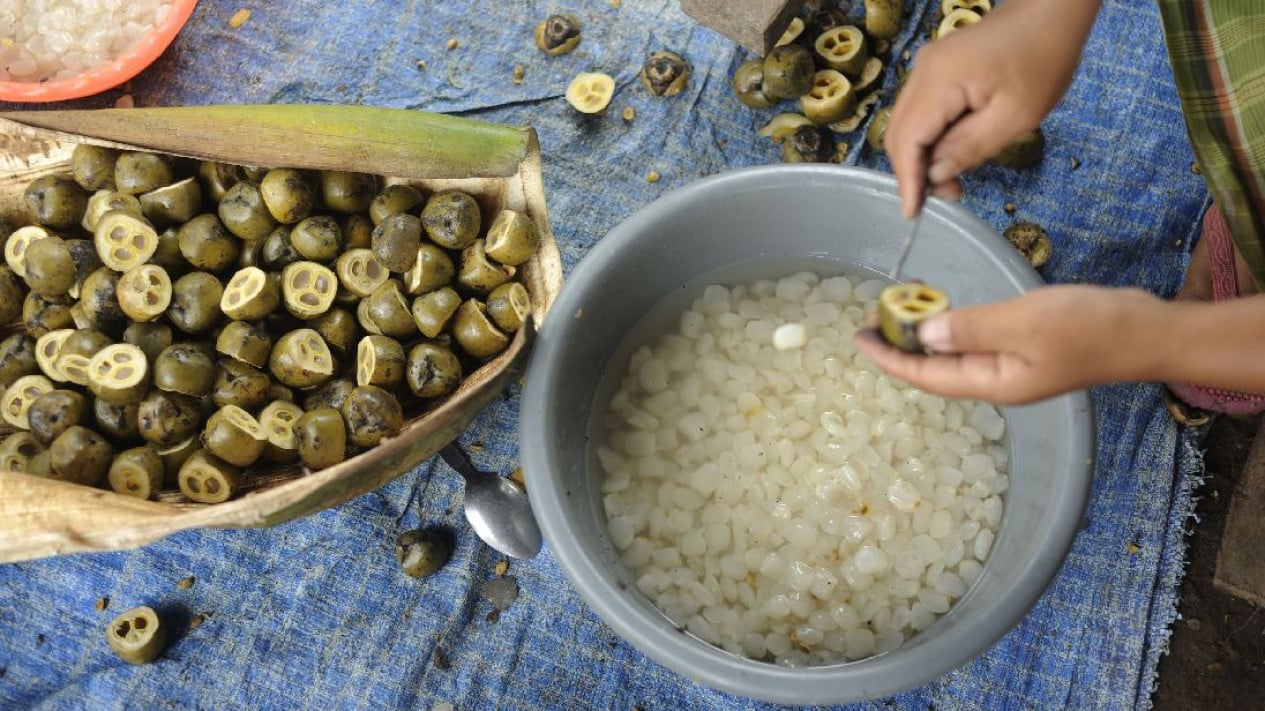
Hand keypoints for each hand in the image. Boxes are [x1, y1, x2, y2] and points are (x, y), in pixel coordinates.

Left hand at [853, 285, 1158, 403]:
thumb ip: (971, 327)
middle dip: (899, 344)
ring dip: (924, 332)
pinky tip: (942, 308)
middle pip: (933, 368)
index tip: (857, 337)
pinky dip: (952, 323)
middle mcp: (996, 381)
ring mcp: (1010, 365)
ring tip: (898, 305)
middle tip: (871, 314)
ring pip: (952, 353)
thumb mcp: (1024, 322)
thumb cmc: (1090, 327)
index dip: (888, 357)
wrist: (1147, 330)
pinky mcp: (1024, 347)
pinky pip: (974, 339)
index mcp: (992, 384)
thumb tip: (924, 335)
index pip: (925, 376)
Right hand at [885, 0, 1101, 215]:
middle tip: (947, 196)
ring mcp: (927, 68)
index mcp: (940, 81)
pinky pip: (921, 111)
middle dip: (914, 171)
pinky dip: (929, 138)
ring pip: (907, 124)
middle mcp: (923, 72)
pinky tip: (953, 151)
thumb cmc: (1043, 57)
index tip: (915, 213)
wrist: (1052, 8)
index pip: (907, 140)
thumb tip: (936, 176)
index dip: (907, 180)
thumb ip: (970, 148)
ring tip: (953, 179)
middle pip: (899, 133)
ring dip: (922, 156)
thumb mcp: (1015, 115)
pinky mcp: (937, 68)